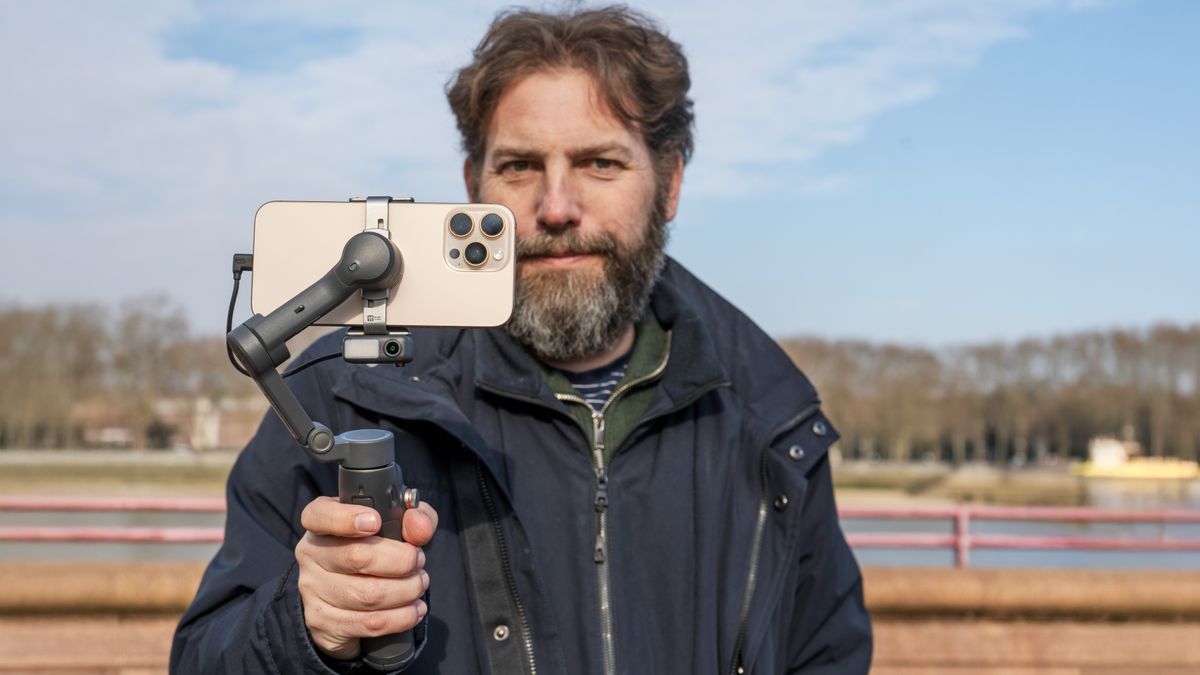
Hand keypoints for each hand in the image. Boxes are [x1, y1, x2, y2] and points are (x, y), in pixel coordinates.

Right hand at [295, 496, 438, 659]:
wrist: (350, 598)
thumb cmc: (376, 548)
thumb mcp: (398, 525)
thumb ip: (415, 517)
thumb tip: (420, 527)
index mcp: (321, 523)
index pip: (320, 515)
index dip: (346, 518)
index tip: (376, 522)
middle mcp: (311, 554)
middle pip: (357, 557)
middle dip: (401, 561)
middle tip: (418, 561)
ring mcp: (312, 590)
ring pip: (368, 595)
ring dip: (406, 591)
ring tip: (419, 584)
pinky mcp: (323, 622)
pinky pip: (369, 623)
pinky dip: (401, 617)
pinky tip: (414, 609)